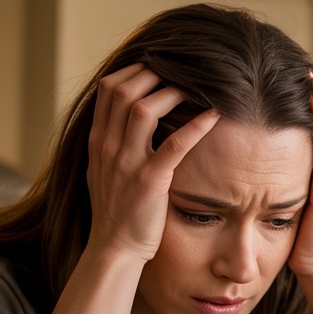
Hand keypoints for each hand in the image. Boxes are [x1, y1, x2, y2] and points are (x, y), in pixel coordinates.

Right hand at [86, 64, 219, 261]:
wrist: (114, 248)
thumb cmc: (116, 209)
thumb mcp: (104, 169)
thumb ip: (114, 141)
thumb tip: (130, 117)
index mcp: (98, 141)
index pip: (109, 89)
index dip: (135, 70)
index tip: (159, 65)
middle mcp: (108, 146)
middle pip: (123, 90)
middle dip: (154, 73)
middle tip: (182, 70)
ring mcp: (126, 162)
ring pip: (142, 109)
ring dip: (171, 91)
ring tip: (196, 86)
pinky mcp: (150, 181)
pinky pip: (174, 145)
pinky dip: (195, 126)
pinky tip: (214, 115)